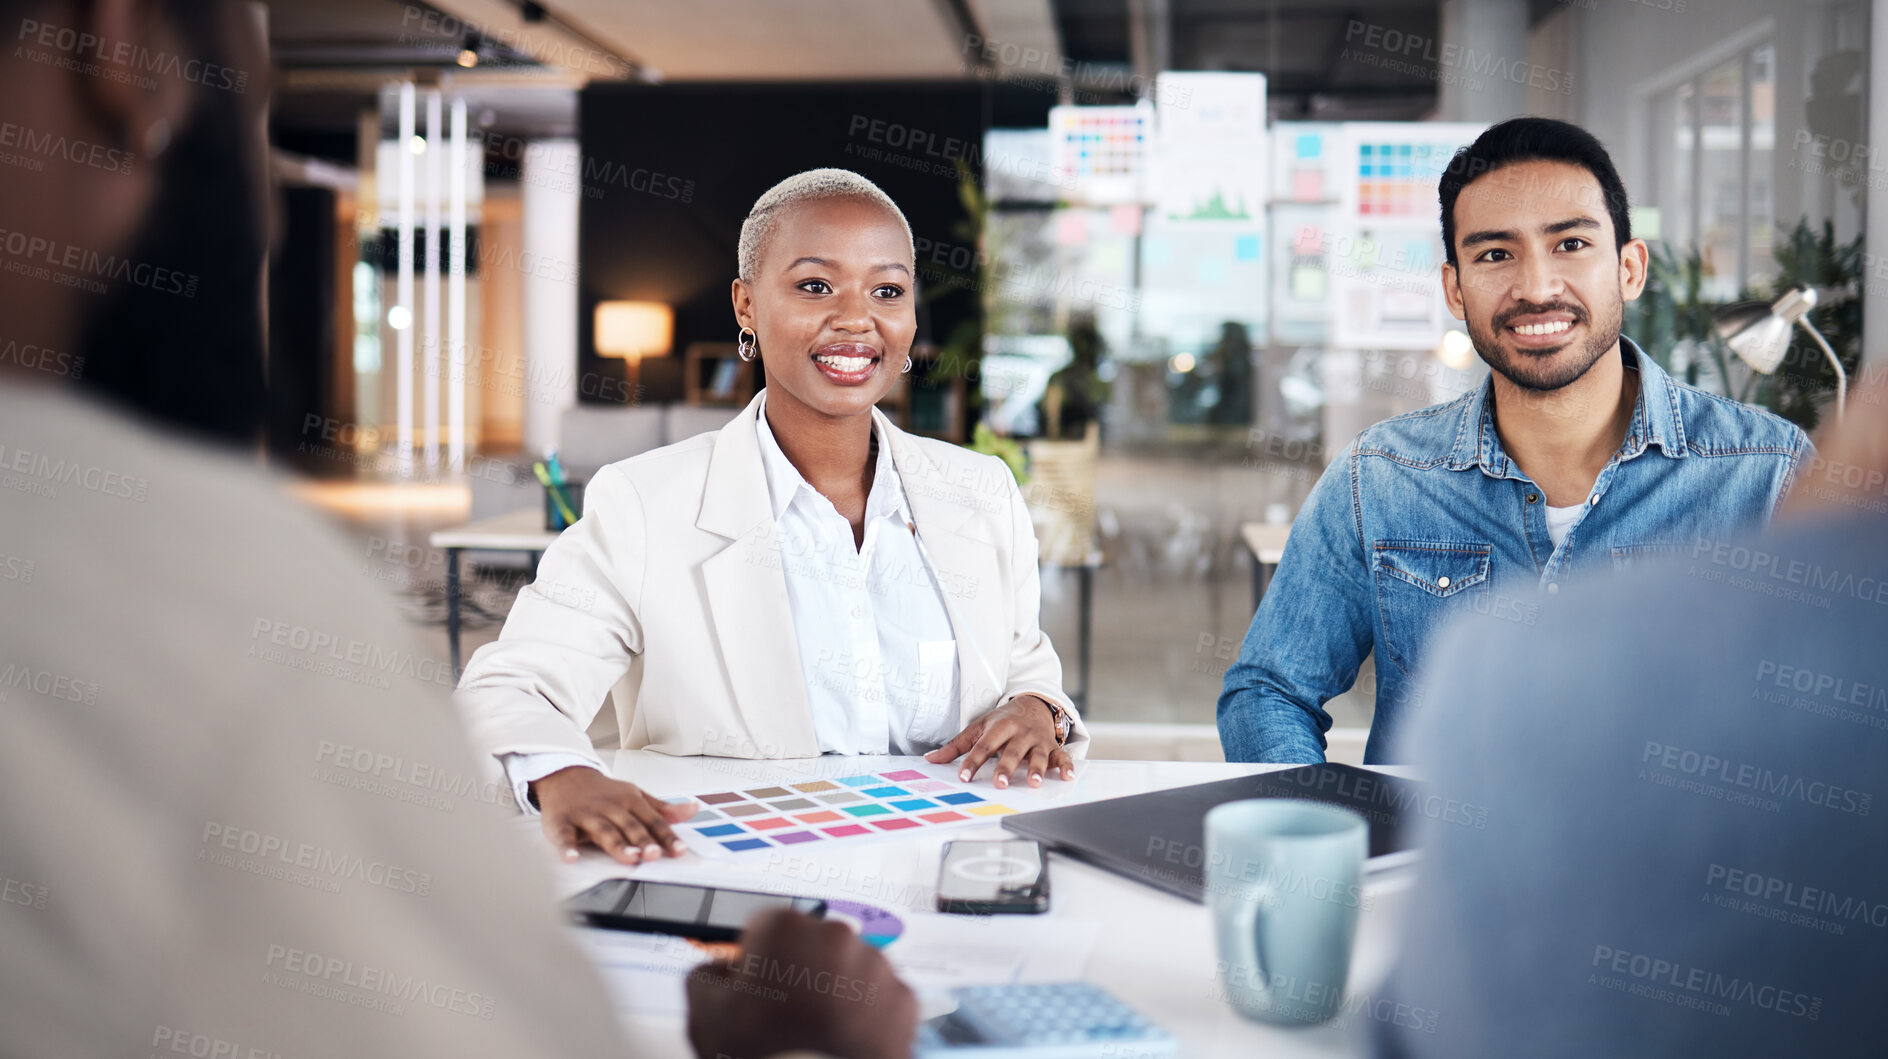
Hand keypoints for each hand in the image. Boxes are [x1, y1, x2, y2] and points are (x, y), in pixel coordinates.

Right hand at [531, 766, 695, 864]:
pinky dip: (567, 847)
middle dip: (643, 841)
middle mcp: (610, 807)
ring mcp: (586, 814)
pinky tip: (572, 858)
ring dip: (616, 845)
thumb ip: (662, 809)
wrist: (567, 776)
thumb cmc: (605, 793)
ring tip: (628, 858)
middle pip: (629, 826)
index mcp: (630, 801)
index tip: (678, 851)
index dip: (666, 836)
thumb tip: (692, 810)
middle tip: (654, 855)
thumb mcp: (635, 796)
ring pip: (603, 831)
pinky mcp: (562, 822)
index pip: (653, 821)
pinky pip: (564, 836)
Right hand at [687, 909, 917, 1058]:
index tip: (757, 988)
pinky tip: (843, 1042)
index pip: (765, 928)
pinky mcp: (903, 998)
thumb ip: (704, 977)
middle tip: (786, 1017)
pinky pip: (879, 1000)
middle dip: (800, 973)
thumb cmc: (765, 1058)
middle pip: (812, 946)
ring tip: (816, 1034)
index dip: (757, 961)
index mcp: (785, 928)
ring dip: (836, 993)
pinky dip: (866, 1017)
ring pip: (850, 970)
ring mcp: (875, 966)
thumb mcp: (704, 1017)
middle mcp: (835, 936)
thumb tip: (716, 971)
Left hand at [924, 695, 1073, 789]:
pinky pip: (1061, 756)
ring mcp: (1038, 740)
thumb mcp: (979, 727)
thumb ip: (957, 745)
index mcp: (999, 727)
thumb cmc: (1003, 720)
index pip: (984, 746)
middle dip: (1006, 768)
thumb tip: (930, 759)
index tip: (964, 777)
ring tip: (1034, 783)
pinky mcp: (1053, 746)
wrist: (1034, 704)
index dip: (973, 761)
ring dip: (1037, 769)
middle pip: (1012, 752)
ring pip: (1038, 755)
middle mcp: (1020, 732)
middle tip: (1000, 784)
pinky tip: (1068, 777)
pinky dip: (1066, 766)